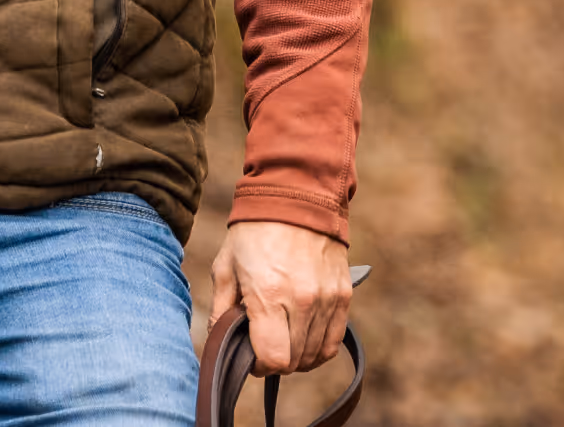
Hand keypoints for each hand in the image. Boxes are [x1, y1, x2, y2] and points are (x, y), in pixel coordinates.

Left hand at [209, 220, 352, 375]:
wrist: (295, 197)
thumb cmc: (254, 232)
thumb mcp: (225, 267)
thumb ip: (221, 311)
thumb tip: (220, 343)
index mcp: (268, 295)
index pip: (273, 359)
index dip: (259, 365)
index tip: (251, 354)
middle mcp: (302, 301)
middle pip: (294, 361)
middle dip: (276, 360)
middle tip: (265, 343)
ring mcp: (327, 299)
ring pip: (315, 355)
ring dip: (297, 355)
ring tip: (284, 339)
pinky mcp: (343, 295)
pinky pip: (334, 340)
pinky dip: (319, 348)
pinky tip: (305, 339)